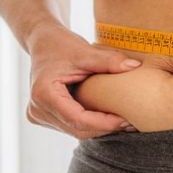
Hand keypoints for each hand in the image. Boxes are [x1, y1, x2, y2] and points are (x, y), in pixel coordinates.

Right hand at [25, 23, 142, 138]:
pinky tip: (108, 116)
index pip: (77, 119)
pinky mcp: (46, 116)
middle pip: (77, 129)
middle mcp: (38, 109)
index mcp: (44, 94)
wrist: (43, 42)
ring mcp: (40, 114)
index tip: (126, 120)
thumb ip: (109, 60)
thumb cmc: (60, 44)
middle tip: (131, 123)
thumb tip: (135, 67)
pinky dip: (90, 123)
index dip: (103, 123)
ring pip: (75, 130)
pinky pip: (71, 125)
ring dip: (99, 128)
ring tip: (124, 120)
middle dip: (104, 128)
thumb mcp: (85, 51)